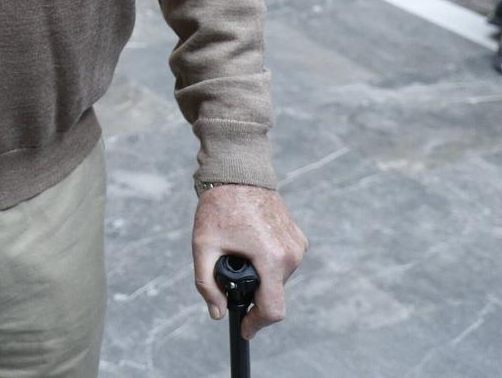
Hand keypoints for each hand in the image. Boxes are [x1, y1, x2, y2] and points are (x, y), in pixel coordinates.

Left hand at [193, 185, 305, 339]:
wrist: (239, 173)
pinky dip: (267, 261)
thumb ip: (206, 284)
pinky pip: (283, 262)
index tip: (244, 327)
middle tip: (228, 268)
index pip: (273, 309)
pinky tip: (250, 242)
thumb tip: (218, 313)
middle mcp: (291, 254)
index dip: (257, 323)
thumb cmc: (219, 208)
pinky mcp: (298, 238)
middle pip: (272, 292)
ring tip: (239, 248)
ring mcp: (297, 245)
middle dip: (251, 290)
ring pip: (278, 278)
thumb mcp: (203, 246)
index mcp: (271, 258)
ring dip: (259, 274)